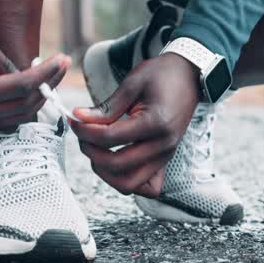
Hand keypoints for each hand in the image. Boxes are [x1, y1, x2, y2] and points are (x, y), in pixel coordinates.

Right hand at [0, 19, 69, 128]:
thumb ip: (5, 60)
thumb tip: (27, 74)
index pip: (22, 87)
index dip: (46, 73)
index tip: (63, 58)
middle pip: (23, 107)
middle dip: (46, 86)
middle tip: (61, 65)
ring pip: (15, 117)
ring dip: (34, 99)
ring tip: (49, 75)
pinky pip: (0, 117)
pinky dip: (17, 104)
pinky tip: (28, 85)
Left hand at [70, 53, 199, 197]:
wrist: (189, 76)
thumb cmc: (162, 75)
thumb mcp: (132, 83)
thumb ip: (106, 107)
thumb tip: (78, 118)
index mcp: (156, 123)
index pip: (110, 138)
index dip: (85, 131)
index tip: (74, 119)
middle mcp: (163, 145)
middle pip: (117, 166)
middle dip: (92, 152)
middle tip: (82, 135)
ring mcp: (166, 156)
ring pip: (129, 184)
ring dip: (106, 172)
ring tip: (96, 149)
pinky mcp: (165, 161)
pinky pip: (146, 187)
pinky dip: (127, 180)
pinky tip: (115, 161)